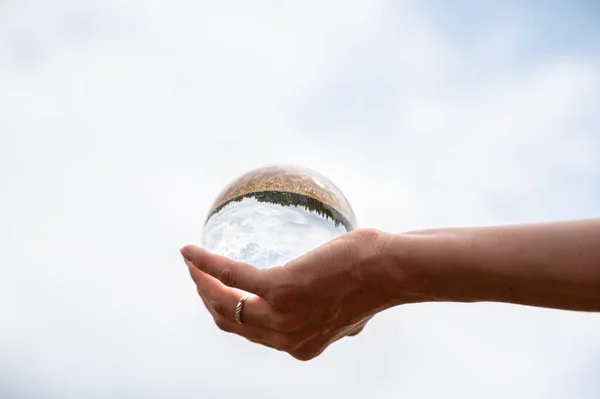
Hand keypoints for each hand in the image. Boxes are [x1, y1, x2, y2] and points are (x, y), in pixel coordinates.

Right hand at [181, 229, 420, 360]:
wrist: (391, 271)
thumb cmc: (374, 283)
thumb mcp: (354, 317)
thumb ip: (340, 325)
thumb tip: (348, 326)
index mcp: (300, 345)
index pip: (252, 335)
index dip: (230, 316)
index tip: (218, 294)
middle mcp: (286, 339)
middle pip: (231, 323)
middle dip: (209, 299)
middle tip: (198, 277)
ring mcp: (281, 316)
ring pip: (224, 305)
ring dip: (201, 282)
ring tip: (191, 263)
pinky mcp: (279, 290)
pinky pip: (231, 276)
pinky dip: (206, 264)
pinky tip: (190, 252)